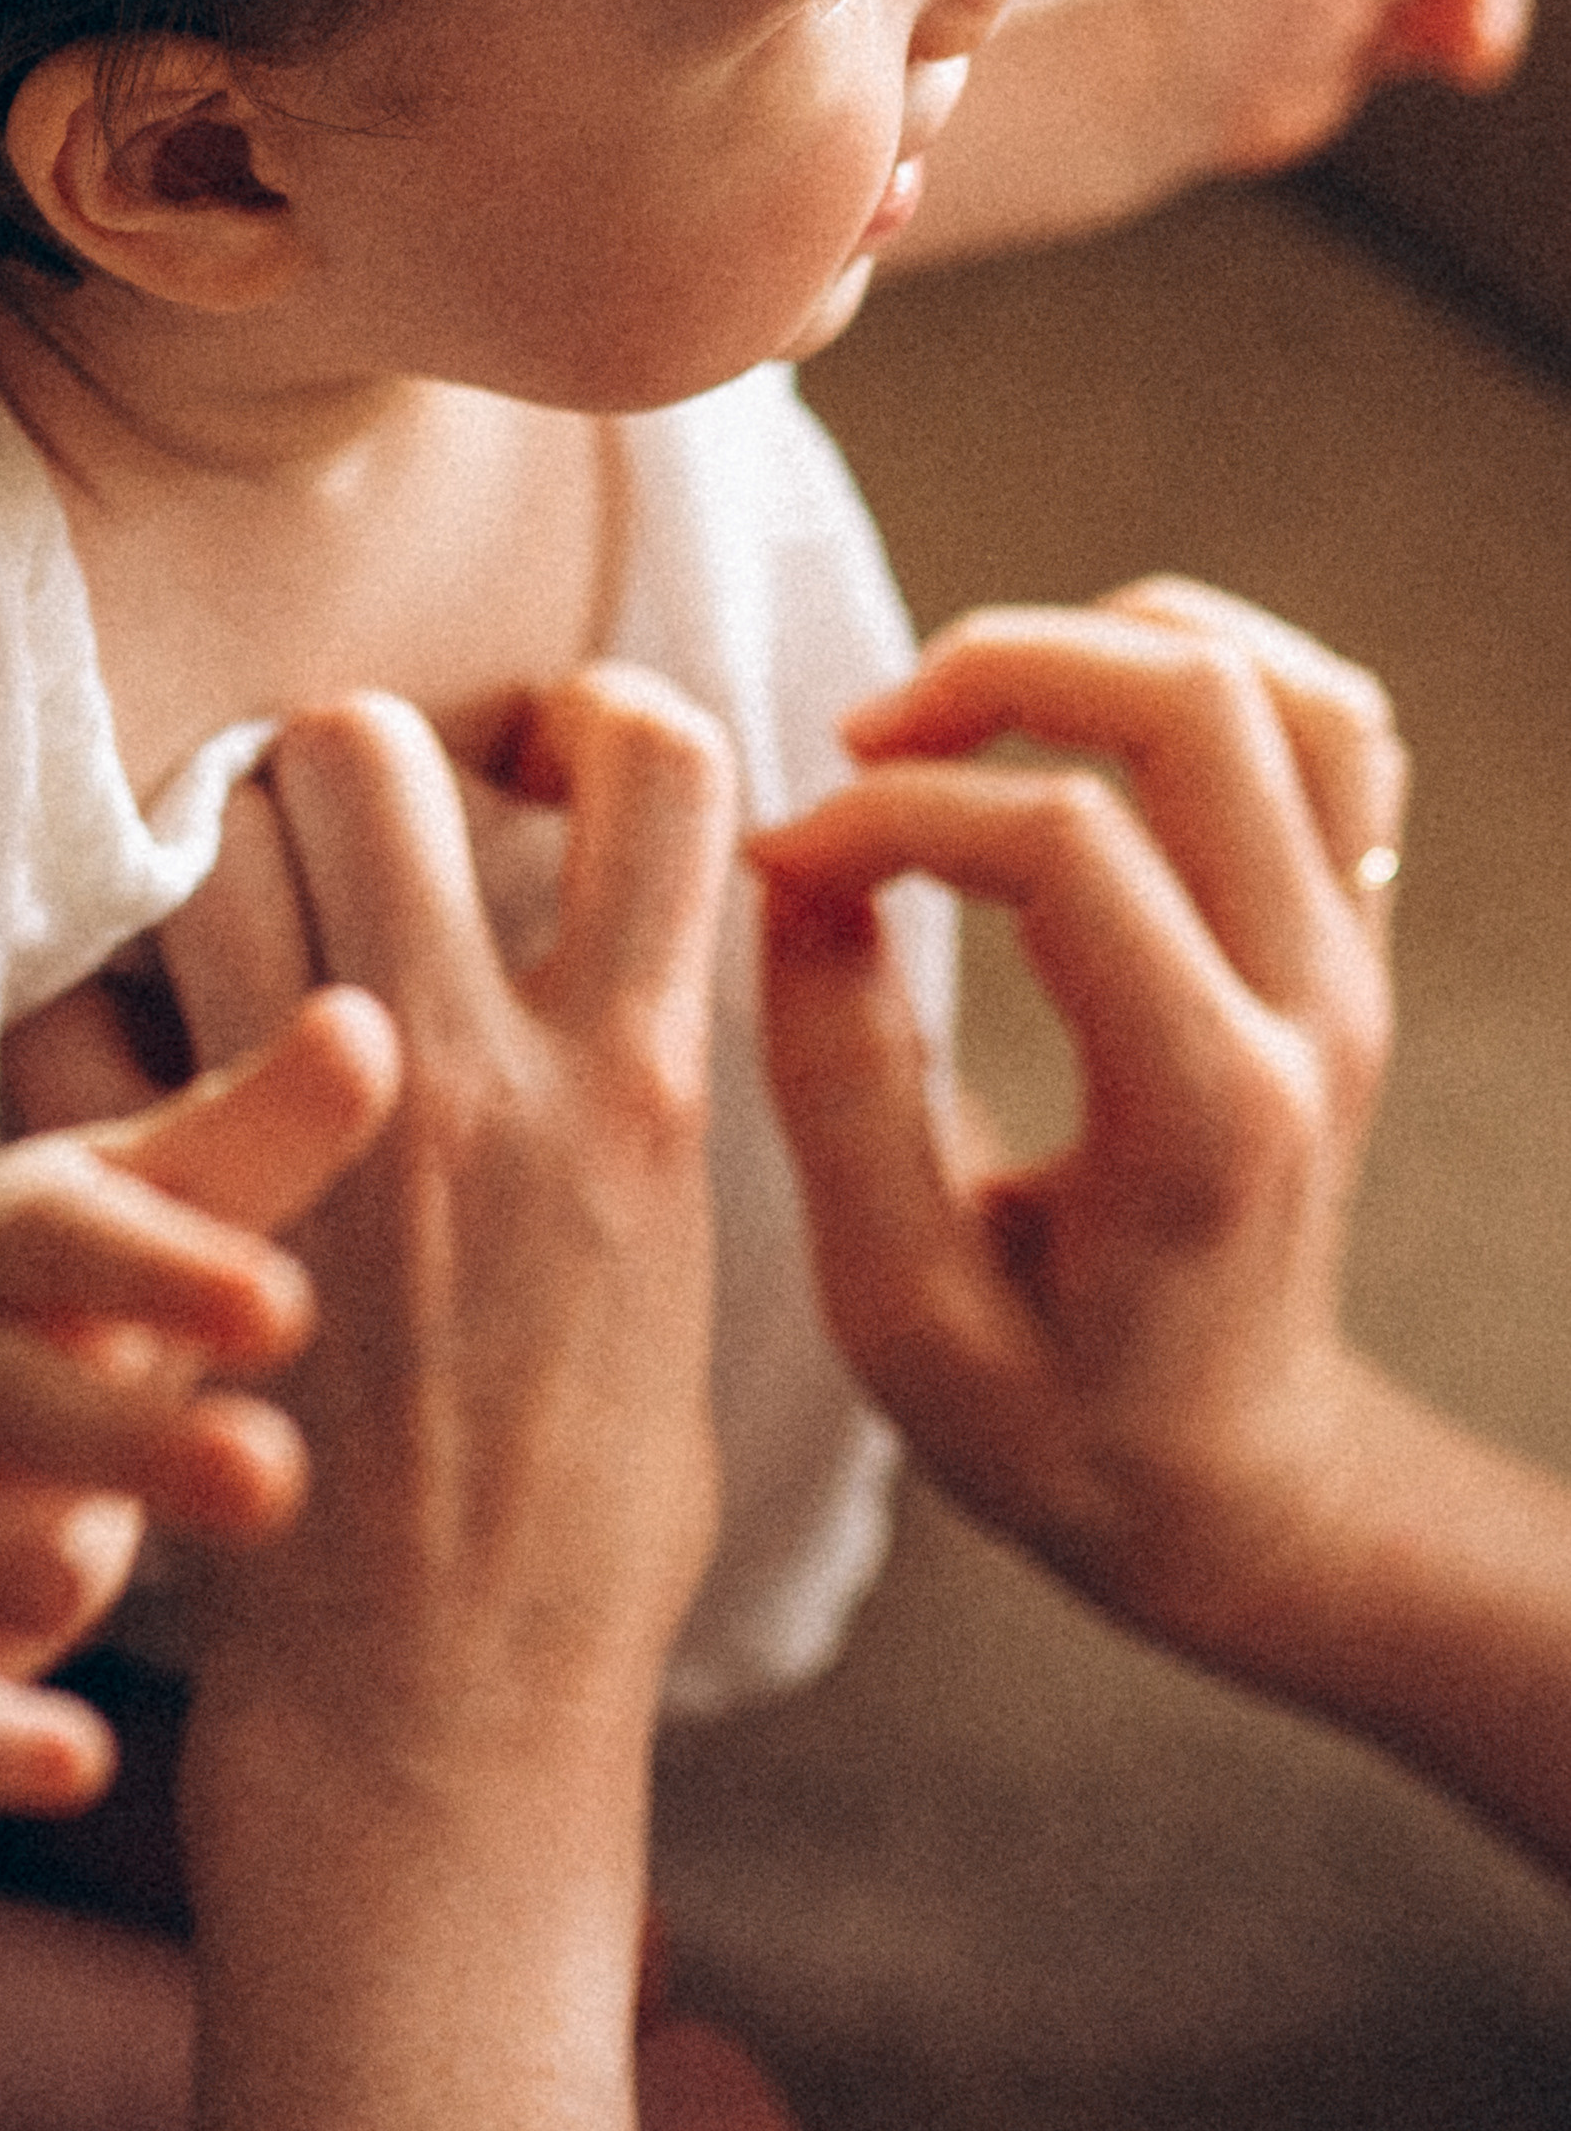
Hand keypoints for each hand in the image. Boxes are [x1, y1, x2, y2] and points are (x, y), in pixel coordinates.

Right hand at [0, 997, 397, 1807]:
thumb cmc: (77, 1269)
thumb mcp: (154, 1186)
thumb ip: (262, 1126)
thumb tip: (371, 1019)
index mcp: (15, 1239)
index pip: (69, 1237)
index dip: (164, 1270)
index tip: (285, 1309)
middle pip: (4, 1392)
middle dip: (119, 1439)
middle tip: (266, 1475)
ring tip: (89, 1588)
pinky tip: (76, 1765)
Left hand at [171, 671, 734, 1751]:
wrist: (443, 1714)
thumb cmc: (590, 1520)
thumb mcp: (685, 1280)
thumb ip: (646, 1102)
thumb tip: (642, 972)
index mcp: (641, 1081)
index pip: (664, 769)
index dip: (604, 714)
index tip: (557, 754)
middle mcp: (478, 1073)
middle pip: (372, 747)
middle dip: (353, 757)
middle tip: (350, 836)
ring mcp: (310, 1135)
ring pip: (215, 835)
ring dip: (218, 850)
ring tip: (235, 931)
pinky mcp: (173, 1215)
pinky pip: (86, 1013)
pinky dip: (96, 1010)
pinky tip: (135, 1065)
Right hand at [748, 579, 1403, 1656]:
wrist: (1235, 1485)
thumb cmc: (1055, 1425)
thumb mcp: (896, 1312)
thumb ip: (838, 1088)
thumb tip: (795, 876)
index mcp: (1203, 1114)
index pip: (1066, 848)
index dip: (891, 816)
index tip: (780, 861)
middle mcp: (1309, 1011)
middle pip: (1195, 709)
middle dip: (995, 670)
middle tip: (863, 740)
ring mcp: (1350, 963)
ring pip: (1283, 685)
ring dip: (1105, 645)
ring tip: (965, 708)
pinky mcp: (1349, 938)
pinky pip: (1327, 728)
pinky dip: (1201, 670)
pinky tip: (1075, 721)